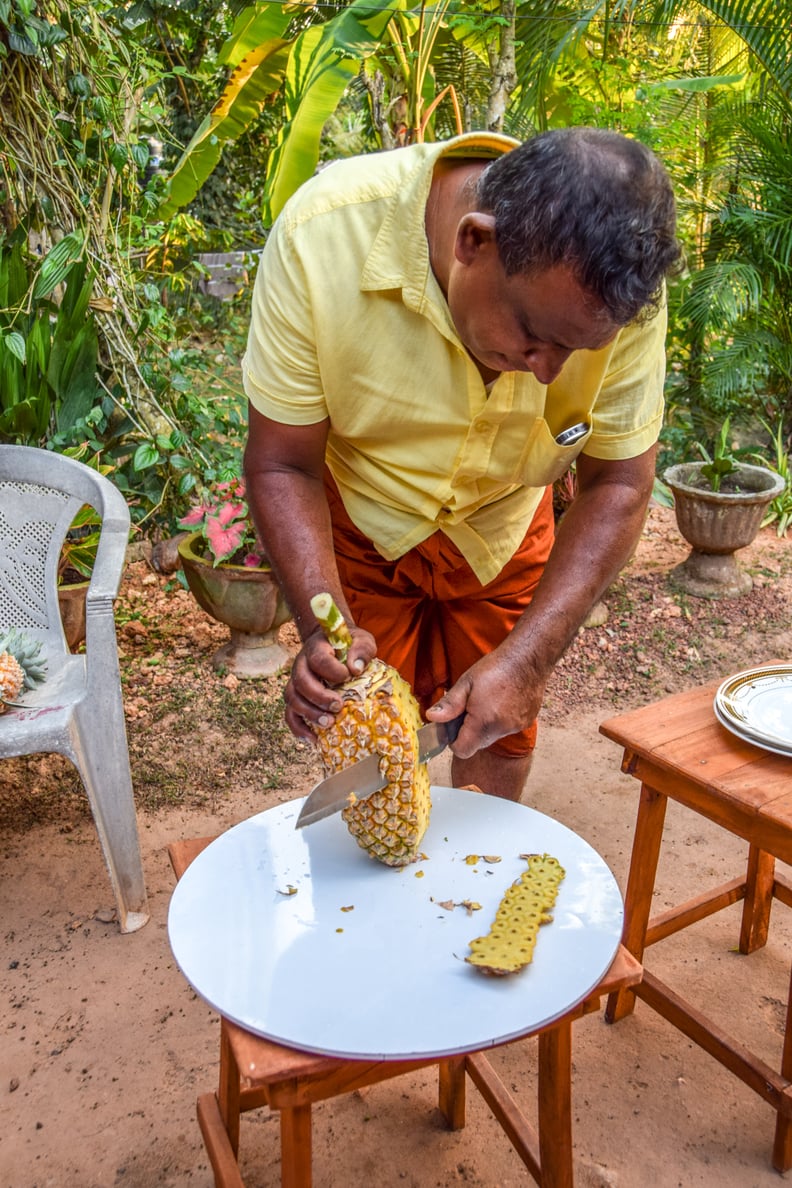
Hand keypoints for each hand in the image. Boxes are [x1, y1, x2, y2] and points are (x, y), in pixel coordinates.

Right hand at [283, 624, 376, 739]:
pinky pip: (290, 714)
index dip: (332, 670)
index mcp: (316, 648)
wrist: (331, 644)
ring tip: (329, 724)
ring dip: (309, 713)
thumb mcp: (361, 640)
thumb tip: (355, 668)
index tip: (348, 676)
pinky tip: (313, 739)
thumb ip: (362, 650)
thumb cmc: (349, 645)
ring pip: (292, 699)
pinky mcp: (297, 697)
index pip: (318, 659)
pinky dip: (298, 728)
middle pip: (301, 681)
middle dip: (319, 697)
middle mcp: (301, 664)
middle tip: (338, 706)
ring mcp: (296, 681)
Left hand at [425, 645, 546, 757]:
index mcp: (483, 721)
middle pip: (477, 744)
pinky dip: (501, 720)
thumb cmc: (496, 668)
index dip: (453, 741)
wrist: (529, 658)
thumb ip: (449, 704)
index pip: (462, 750)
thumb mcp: (466, 682)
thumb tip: (431, 717)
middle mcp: (501, 729)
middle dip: (469, 731)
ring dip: (486, 725)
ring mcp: (515, 727)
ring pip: (493, 736)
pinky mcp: (526, 722)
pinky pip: (507, 728)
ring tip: (488, 700)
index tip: (454, 725)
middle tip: (469, 708)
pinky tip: (503, 700)